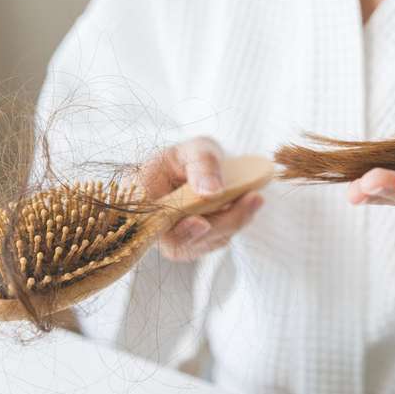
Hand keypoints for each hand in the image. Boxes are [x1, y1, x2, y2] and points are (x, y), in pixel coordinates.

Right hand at [138, 136, 263, 260]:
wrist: (193, 170)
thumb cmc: (188, 157)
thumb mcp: (195, 149)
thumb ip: (202, 164)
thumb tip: (212, 191)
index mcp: (140, 198)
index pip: (150, 225)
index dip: (174, 230)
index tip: (201, 222)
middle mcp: (152, 225)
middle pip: (181, 241)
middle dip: (220, 223)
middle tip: (252, 199)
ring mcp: (173, 238)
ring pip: (203, 243)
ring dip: (233, 222)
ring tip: (255, 197)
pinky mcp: (194, 244)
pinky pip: (215, 240)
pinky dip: (235, 223)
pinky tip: (248, 203)